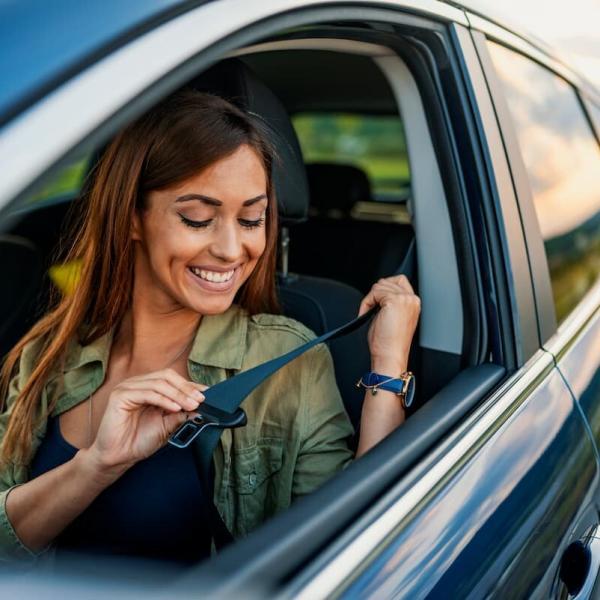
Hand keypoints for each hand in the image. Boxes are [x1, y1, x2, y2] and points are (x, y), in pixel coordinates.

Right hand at [86, 369, 206, 473]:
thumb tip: (200, 407)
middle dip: (186, 388)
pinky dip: (164, 400)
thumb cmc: (139, 441)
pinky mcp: (120, 395)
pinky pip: (147, 393)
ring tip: (191, 405)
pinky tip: (175, 408)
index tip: (208, 394)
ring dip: (179, 394)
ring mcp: (128, 387)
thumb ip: (181, 414)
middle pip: (167, 376)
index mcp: (149, 387)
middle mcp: (138, 384)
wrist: (118, 458)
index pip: (173, 379)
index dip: (191, 385)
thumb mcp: (167, 426)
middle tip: (201, 400)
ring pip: (159, 383)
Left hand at [359, 275, 420, 373]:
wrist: (390, 356)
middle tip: (371, 310)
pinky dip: (366, 302)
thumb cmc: (389, 343)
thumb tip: (378, 292)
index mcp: (414, 303)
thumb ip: (389, 301)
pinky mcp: (394, 301)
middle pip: (388, 281)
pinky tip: (365, 314)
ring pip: (380, 285)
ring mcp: (405, 299)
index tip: (376, 304)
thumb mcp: (392, 317)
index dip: (384, 289)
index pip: (399, 281)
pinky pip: (374, 292)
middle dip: (375, 294)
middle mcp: (412, 299)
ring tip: (368, 314)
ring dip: (370, 299)